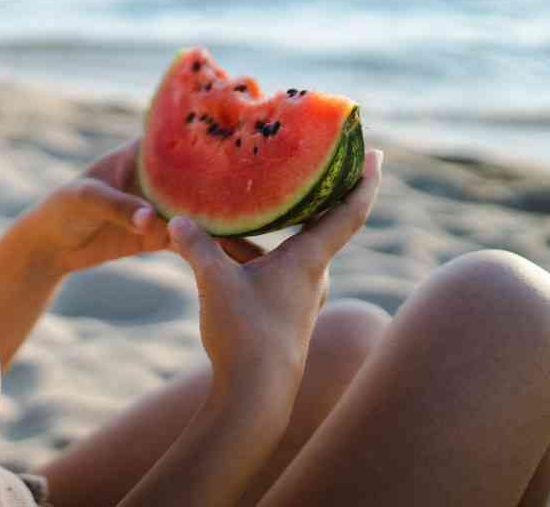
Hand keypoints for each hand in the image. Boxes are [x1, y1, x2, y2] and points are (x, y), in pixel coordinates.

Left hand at [13, 140, 265, 275]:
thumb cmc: (62, 208)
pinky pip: (199, 242)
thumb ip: (118, 206)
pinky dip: (224, 250)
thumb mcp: (86, 200)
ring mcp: (167, 206)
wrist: (49, 246)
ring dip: (241, 219)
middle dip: (244, 179)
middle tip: (288, 185)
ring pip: (212, 210)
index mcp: (146, 153)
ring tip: (282, 226)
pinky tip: (254, 260)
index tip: (258, 132)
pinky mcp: (165, 235)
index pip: (189, 137)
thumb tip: (150, 219)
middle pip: (210, 175)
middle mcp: (163, 176)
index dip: (221, 132)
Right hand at [169, 149, 384, 395]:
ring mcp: (300, 293)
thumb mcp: (214, 284)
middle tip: (320, 157)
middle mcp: (313, 274)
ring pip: (294, 244)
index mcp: (309, 261)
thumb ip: (195, 247)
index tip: (376, 152)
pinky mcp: (283, 309)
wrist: (255, 398)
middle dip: (323, 189)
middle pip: (326, 221)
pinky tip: (226, 239)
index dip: (365, 180)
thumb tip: (174, 219)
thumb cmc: (244, 337)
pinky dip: (258, 247)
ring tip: (263, 190)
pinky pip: (275, 264)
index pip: (350, 212)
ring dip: (283, 219)